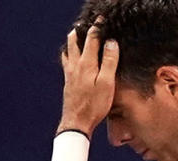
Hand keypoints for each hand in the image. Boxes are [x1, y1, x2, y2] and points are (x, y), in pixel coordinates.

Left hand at [57, 19, 118, 137]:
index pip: (91, 39)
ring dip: (73, 41)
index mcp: (86, 63)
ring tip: (77, 35)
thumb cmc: (94, 105)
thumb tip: (111, 43)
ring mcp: (69, 73)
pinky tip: (71, 57)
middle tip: (87, 25)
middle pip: (74, 41)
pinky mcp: (68, 82)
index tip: (102, 22)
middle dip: (81, 30)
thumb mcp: (107, 83)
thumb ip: (109, 62)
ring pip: (68, 50)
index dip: (97, 28)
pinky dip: (68, 53)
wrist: (76, 122)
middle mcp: (75, 65)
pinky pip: (66, 61)